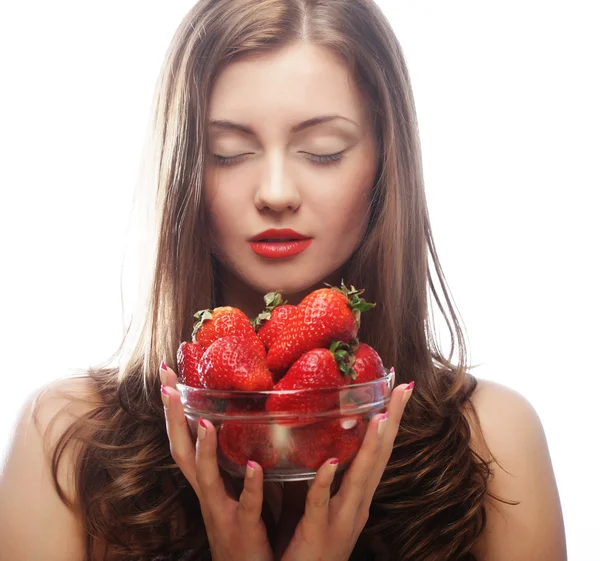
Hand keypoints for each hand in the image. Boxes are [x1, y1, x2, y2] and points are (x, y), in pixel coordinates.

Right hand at [160, 363, 272, 560]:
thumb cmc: (242, 526)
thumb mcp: (234, 489)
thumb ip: (236, 459)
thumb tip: (246, 420)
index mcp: (206, 481)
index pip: (182, 439)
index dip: (172, 410)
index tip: (167, 376)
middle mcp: (207, 493)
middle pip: (182, 452)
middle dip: (173, 417)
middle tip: (168, 385)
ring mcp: (222, 510)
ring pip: (206, 478)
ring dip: (204, 450)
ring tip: (204, 421)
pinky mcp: (244, 527)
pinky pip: (247, 504)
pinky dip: (249, 484)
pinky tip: (254, 464)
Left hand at [278, 381, 412, 560]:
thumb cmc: (308, 540)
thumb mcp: (316, 500)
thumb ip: (318, 472)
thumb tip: (316, 437)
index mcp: (358, 494)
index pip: (378, 451)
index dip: (390, 420)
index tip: (400, 390)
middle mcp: (357, 504)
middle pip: (378, 458)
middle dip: (391, 422)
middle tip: (404, 390)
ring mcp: (341, 519)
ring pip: (360, 478)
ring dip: (372, 448)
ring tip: (380, 417)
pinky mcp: (317, 532)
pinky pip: (320, 503)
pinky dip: (326, 482)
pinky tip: (331, 462)